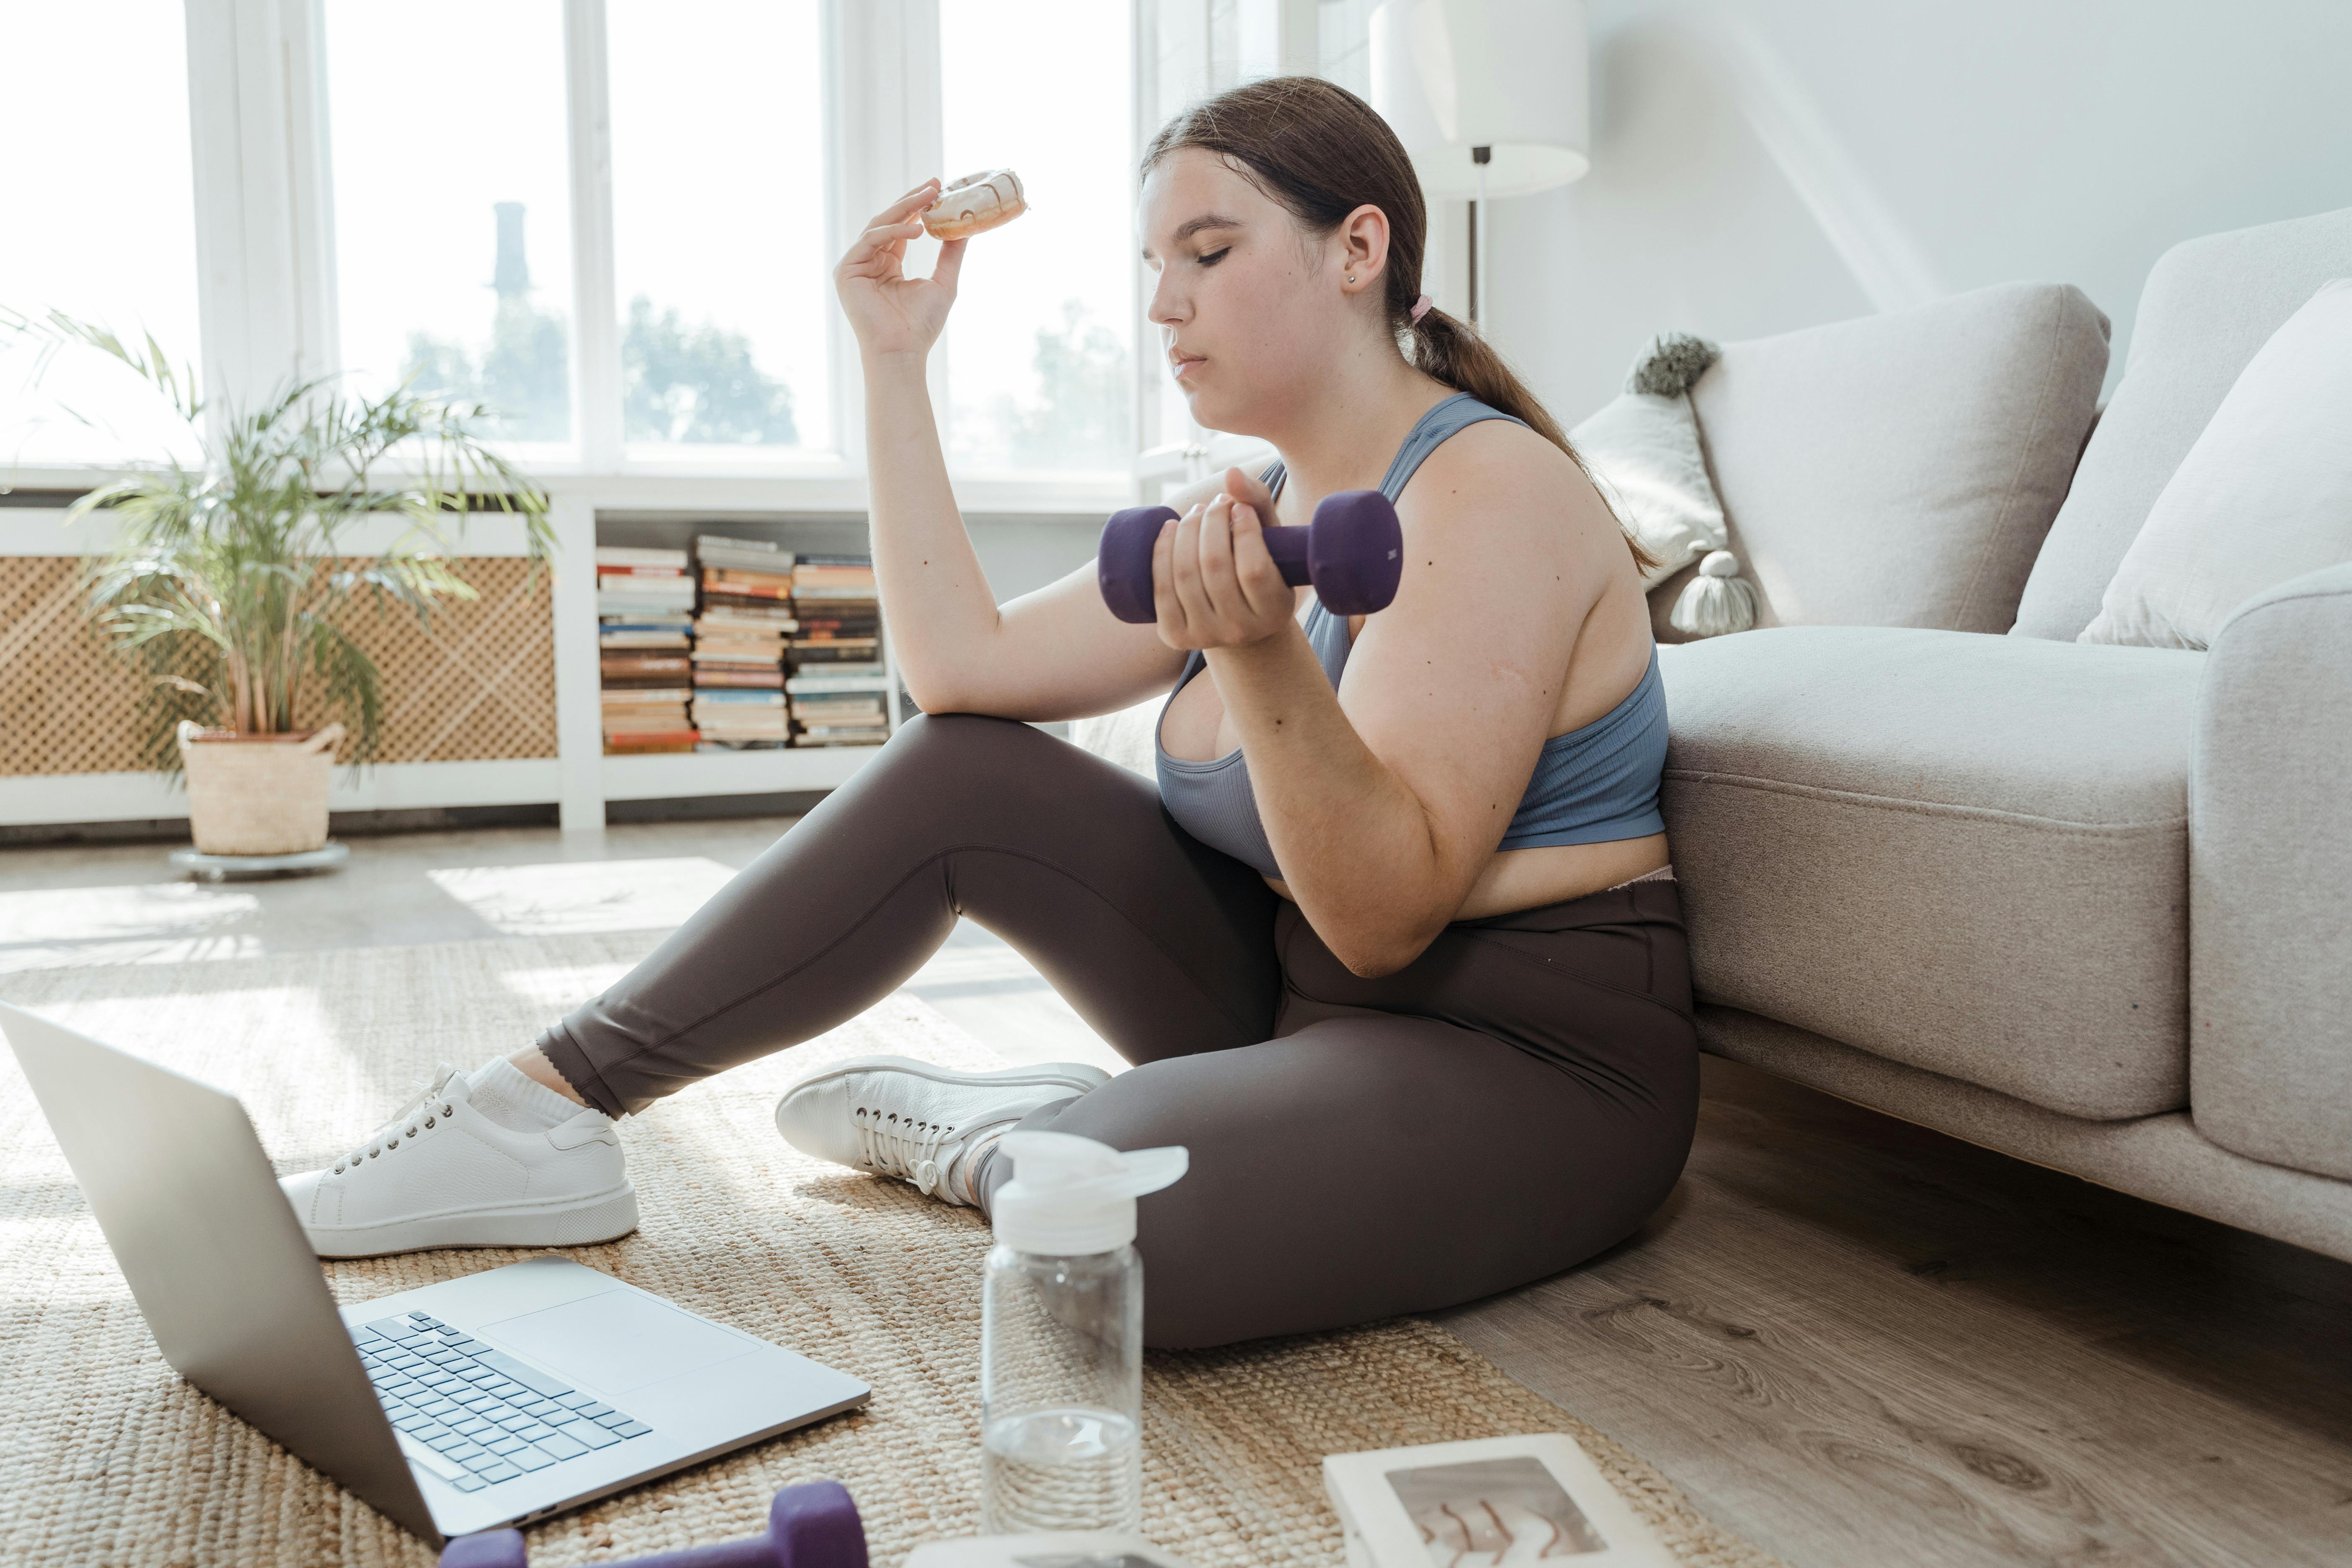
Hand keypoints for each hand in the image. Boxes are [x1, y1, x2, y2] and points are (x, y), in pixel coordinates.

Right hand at [834, 179, 967, 360]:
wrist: (902, 352)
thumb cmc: (921, 325)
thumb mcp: (943, 282)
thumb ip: (950, 254)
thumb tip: (967, 228)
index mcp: (888, 264)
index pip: (901, 227)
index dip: (918, 206)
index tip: (938, 187)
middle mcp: (869, 261)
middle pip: (889, 221)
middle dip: (912, 200)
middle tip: (934, 183)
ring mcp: (855, 265)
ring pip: (879, 225)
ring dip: (905, 209)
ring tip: (930, 199)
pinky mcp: (845, 271)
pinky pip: (870, 240)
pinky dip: (893, 232)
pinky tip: (917, 229)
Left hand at [1151, 466, 1296, 649]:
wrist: (1239, 623)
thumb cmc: (1261, 570)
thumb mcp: (1272, 540)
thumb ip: (1258, 501)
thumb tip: (1230, 473)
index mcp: (1273, 612)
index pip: (1254, 569)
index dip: (1243, 531)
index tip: (1239, 509)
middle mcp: (1240, 630)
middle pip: (1215, 567)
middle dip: (1210, 523)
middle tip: (1215, 504)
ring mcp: (1204, 635)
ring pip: (1185, 574)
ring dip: (1186, 531)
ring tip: (1195, 512)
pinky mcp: (1174, 636)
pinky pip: (1161, 589)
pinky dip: (1161, 553)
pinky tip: (1170, 529)